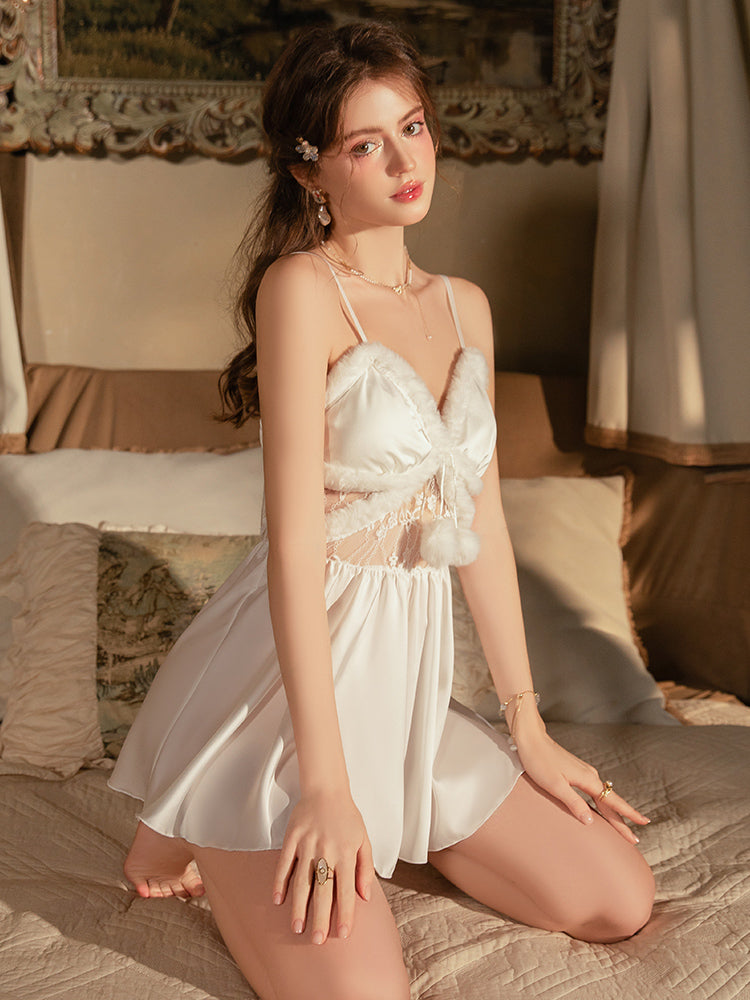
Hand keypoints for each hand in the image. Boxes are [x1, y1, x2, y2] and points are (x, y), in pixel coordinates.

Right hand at [272, 788, 374, 942]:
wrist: (326, 790)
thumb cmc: (348, 817)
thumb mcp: (363, 840)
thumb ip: (365, 869)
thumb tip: (365, 897)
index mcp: (346, 854)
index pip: (346, 890)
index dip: (344, 914)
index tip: (342, 935)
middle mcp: (327, 851)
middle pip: (323, 891)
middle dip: (320, 918)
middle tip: (317, 941)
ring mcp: (307, 845)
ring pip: (302, 882)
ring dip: (299, 906)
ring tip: (297, 928)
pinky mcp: (292, 839)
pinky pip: (284, 864)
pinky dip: (280, 882)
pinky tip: (277, 900)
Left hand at [513, 714, 649, 845]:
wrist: (531, 738)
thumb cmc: (539, 761)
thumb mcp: (555, 785)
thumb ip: (573, 803)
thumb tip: (591, 821)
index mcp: (588, 780)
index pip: (613, 802)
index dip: (628, 814)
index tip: (645, 822)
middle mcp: (590, 776)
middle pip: (610, 802)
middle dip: (622, 821)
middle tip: (634, 840)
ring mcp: (583, 773)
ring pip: (602, 797)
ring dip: (612, 813)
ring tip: (621, 827)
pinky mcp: (576, 772)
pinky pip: (594, 792)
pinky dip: (601, 804)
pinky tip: (599, 809)